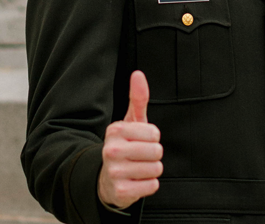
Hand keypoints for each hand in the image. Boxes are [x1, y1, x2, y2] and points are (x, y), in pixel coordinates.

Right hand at [98, 70, 162, 208]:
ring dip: (152, 170)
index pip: (155, 133)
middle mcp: (111, 150)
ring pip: (156, 169)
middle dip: (154, 155)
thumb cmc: (125, 146)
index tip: (141, 141)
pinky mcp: (121, 192)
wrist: (107, 180)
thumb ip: (138, 98)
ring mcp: (114, 172)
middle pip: (157, 151)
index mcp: (115, 131)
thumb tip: (138, 74)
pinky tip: (135, 182)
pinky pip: (153, 186)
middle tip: (140, 157)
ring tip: (137, 169)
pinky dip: (149, 185)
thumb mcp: (131, 122)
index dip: (153, 138)